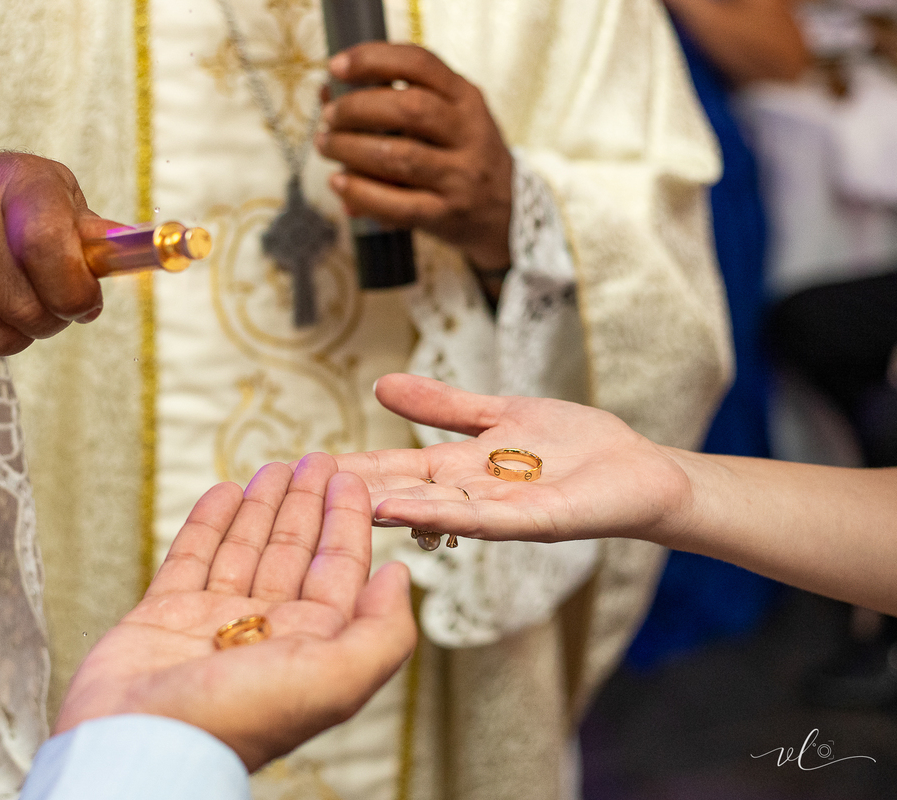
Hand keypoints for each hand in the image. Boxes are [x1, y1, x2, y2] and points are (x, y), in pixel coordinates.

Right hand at [0, 153, 118, 368]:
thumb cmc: (3, 204)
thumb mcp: (52, 197)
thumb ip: (93, 235)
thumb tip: (131, 255)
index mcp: (17, 183)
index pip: (53, 254)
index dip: (78, 294)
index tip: (84, 300)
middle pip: (28, 310)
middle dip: (50, 319)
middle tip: (45, 302)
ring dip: (15, 337)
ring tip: (9, 305)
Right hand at [54, 453, 416, 771]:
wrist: (141, 741)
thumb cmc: (240, 717)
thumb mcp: (335, 679)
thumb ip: (381, 632)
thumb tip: (401, 578)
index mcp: (309, 647)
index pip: (338, 571)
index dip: (348, 523)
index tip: (350, 478)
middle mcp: (265, 632)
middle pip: (294, 554)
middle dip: (307, 505)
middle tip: (316, 459)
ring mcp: (212, 622)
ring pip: (245, 550)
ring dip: (263, 507)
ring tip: (274, 467)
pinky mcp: (163, 616)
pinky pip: (191, 557)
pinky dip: (209, 523)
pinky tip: (224, 492)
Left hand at [316, 43, 513, 272]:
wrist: (505, 210)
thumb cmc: (459, 155)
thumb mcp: (446, 118)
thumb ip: (395, 101)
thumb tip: (327, 94)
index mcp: (466, 97)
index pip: (420, 64)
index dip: (374, 60)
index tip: (337, 66)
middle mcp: (469, 133)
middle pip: (409, 109)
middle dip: (357, 109)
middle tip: (329, 118)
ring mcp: (460, 176)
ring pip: (398, 157)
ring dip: (350, 149)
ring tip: (326, 145)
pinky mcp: (446, 214)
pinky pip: (397, 205)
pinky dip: (360, 192)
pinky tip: (338, 182)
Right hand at [334, 374, 694, 545]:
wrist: (638, 469)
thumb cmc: (573, 445)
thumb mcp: (497, 414)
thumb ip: (442, 406)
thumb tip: (381, 386)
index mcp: (458, 469)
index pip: (391, 468)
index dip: (347, 468)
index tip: (297, 466)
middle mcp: (471, 495)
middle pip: (404, 493)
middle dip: (356, 495)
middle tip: (298, 497)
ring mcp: (502, 510)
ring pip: (438, 511)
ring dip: (395, 510)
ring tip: (350, 507)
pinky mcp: (538, 519)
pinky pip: (488, 519)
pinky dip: (447, 516)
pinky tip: (411, 512)